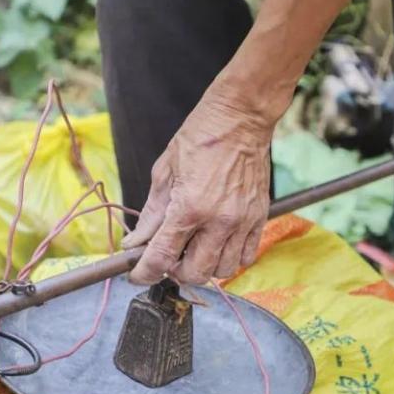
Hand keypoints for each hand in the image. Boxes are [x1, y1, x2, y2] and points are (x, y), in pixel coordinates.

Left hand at [121, 90, 272, 284]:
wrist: (241, 117)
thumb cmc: (200, 137)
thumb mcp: (164, 172)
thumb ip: (151, 213)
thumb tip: (134, 242)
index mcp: (189, 207)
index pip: (162, 257)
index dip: (144, 273)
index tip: (137, 275)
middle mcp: (218, 220)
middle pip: (195, 273)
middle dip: (176, 272)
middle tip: (169, 256)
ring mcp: (242, 221)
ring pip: (223, 270)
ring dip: (204, 266)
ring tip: (195, 248)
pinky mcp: (259, 218)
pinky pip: (246, 256)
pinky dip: (229, 258)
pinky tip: (217, 243)